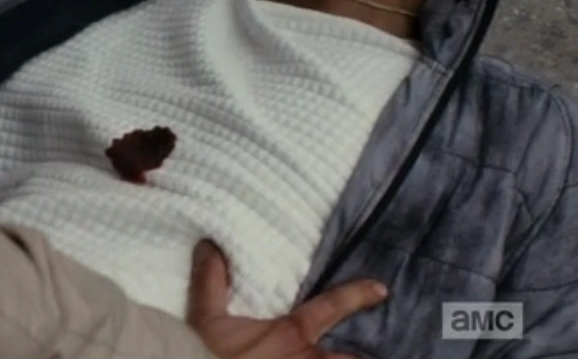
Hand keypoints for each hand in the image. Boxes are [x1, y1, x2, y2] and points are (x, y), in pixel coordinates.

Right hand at [187, 240, 386, 358]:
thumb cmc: (208, 355)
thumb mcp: (205, 318)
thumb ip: (211, 282)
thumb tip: (209, 245)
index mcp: (290, 333)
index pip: (331, 307)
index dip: (358, 295)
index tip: (381, 289)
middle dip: (367, 355)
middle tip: (386, 350)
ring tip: (370, 357)